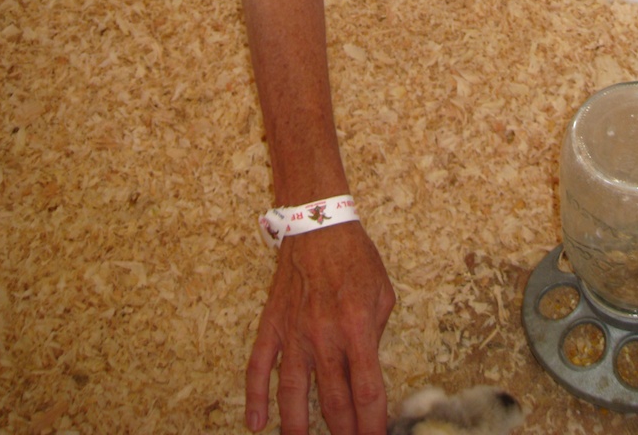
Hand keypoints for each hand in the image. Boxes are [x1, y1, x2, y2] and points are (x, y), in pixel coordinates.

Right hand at [246, 221, 395, 434]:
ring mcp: (294, 333)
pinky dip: (255, 397)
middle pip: (333, 402)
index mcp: (357, 328)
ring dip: (298, 428)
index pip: (367, 392)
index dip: (372, 424)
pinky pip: (259, 366)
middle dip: (344, 432)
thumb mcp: (383, 293)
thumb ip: (377, 335)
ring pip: (292, 394)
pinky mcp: (272, 324)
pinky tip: (256, 423)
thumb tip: (368, 369)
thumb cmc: (355, 256)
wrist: (319, 224)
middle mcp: (324, 336)